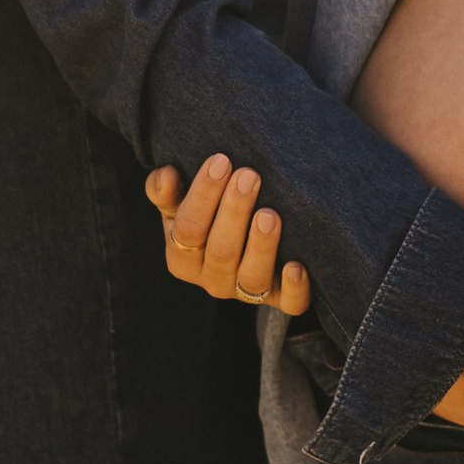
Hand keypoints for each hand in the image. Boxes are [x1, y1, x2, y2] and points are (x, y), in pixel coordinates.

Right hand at [144, 157, 311, 315]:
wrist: (244, 242)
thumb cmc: (208, 216)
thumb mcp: (180, 204)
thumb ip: (166, 190)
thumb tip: (167, 175)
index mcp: (183, 259)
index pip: (188, 230)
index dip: (203, 196)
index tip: (221, 161)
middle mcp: (212, 280)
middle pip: (221, 252)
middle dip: (235, 211)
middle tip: (249, 176)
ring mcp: (246, 293)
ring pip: (252, 278)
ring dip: (261, 246)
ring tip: (269, 214)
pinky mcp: (281, 299)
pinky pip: (289, 303)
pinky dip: (295, 288)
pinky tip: (297, 266)